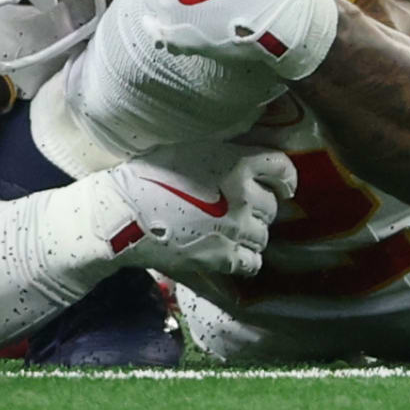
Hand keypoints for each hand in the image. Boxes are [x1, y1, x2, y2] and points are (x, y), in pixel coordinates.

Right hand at [95, 150, 287, 286]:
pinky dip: (247, 259)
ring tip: (234, 232)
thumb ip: (222, 153)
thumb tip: (240, 156)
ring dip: (253, 233)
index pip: (282, 169)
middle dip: (260, 207)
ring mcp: (235, 229)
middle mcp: (244, 196)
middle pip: (272, 206)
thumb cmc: (148, 173)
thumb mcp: (191, 146)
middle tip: (241, 209)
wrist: (124, 213)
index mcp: (238, 163)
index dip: (285, 178)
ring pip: (264, 235)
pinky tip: (235, 255)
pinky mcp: (222, 258)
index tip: (283, 185)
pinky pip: (252, 262)